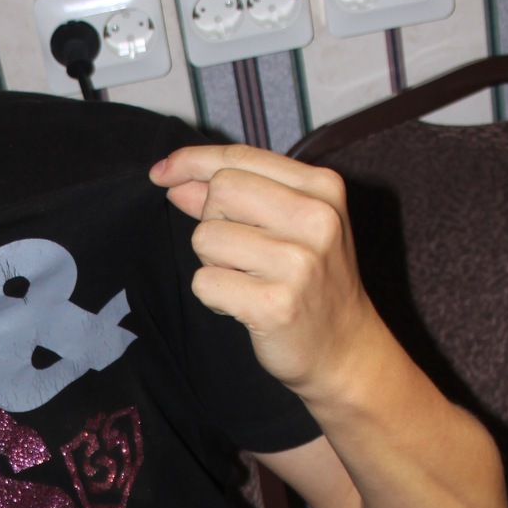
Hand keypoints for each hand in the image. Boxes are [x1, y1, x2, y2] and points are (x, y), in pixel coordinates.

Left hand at [149, 143, 377, 399]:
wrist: (345, 349)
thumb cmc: (313, 282)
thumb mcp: (289, 226)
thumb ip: (236, 197)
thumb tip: (176, 180)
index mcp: (322, 188)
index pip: (240, 158)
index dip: (193, 162)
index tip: (162, 173)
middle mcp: (315, 219)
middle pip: (220, 191)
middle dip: (213, 220)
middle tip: (238, 251)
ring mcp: (298, 263)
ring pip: (206, 238)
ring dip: (213, 263)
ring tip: (247, 280)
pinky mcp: (274, 305)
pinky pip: (205, 282)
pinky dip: (214, 296)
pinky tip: (244, 305)